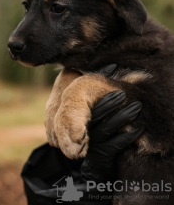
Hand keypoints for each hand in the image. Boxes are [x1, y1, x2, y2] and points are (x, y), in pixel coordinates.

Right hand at [80, 64, 143, 182]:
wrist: (88, 157)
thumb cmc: (93, 122)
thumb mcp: (92, 104)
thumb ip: (99, 85)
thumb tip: (113, 65)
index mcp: (81, 115)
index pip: (92, 105)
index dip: (106, 99)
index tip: (120, 91)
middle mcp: (85, 128)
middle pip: (100, 114)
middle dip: (114, 104)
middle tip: (128, 94)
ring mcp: (93, 142)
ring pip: (109, 127)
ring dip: (124, 117)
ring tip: (137, 107)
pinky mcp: (102, 154)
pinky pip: (116, 144)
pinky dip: (129, 136)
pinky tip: (140, 128)